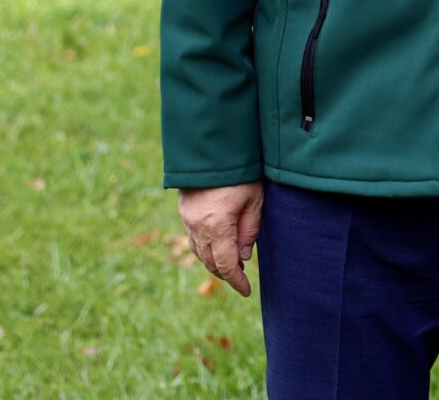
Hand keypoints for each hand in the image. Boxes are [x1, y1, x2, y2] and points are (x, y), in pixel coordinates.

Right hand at [177, 181, 262, 297]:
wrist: (211, 147)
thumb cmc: (239, 172)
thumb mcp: (254, 201)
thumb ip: (249, 231)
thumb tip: (243, 257)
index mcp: (217, 226)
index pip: (226, 265)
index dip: (236, 281)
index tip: (247, 291)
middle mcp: (198, 226)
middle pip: (210, 262)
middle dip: (225, 274)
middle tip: (241, 278)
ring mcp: (187, 218)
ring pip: (199, 252)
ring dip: (214, 262)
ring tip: (230, 264)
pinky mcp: (184, 210)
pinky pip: (192, 238)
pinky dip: (204, 248)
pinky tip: (216, 247)